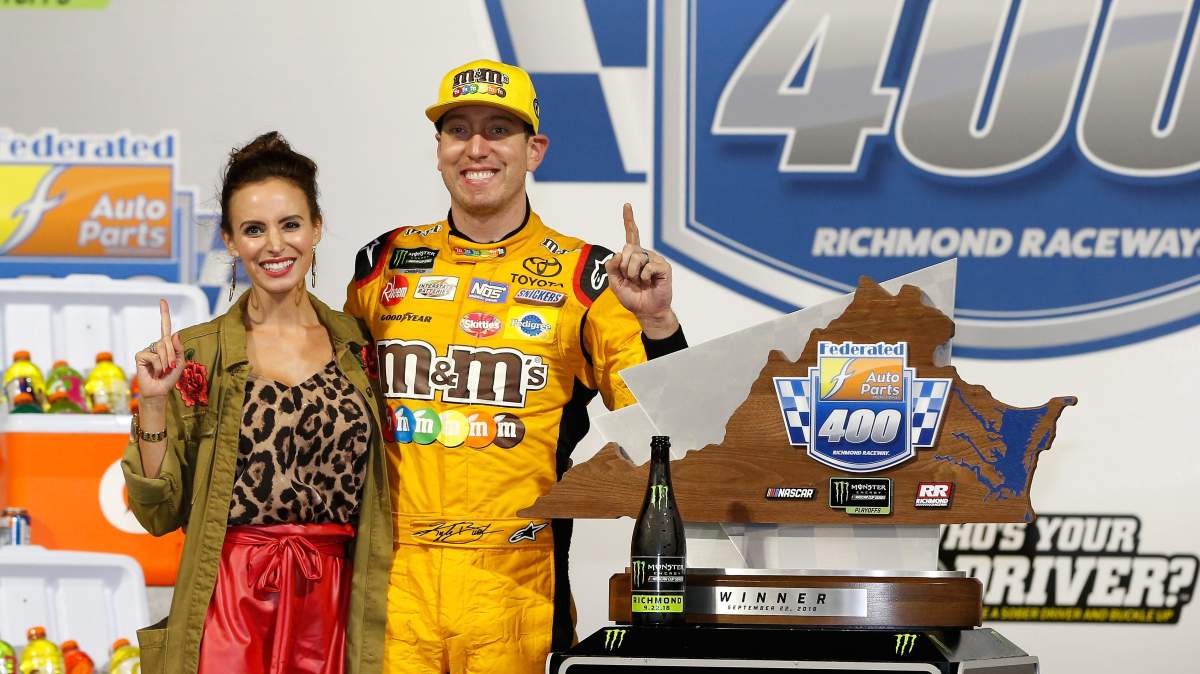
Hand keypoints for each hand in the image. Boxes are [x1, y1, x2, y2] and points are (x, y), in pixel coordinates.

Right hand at [134, 299, 184, 402]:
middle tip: (170, 368)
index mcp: (166, 345)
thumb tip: (175, 334)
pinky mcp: (140, 356)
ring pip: (161, 348)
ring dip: (166, 362)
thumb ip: (179, 349)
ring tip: (162, 371)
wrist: (159, 391)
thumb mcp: (180, 362)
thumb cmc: (169, 377)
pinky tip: (154, 372)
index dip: (164, 314)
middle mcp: (156, 345)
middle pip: (167, 341)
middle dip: (173, 356)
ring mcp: (147, 349)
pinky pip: (153, 356)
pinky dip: (157, 366)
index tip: (162, 301)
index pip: (165, 327)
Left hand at [603, 203, 678, 337]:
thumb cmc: (632, 297)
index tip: (627, 204)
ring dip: (633, 275)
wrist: (646, 311)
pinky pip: (648, 267)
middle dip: (624, 267)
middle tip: (631, 279)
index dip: (629, 219)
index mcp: (633, 255)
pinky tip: (649, 283)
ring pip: (636, 258)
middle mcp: (644, 254)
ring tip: (640, 283)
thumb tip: (617, 254)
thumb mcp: (615, 283)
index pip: (631, 234)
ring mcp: (655, 259)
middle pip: (627, 248)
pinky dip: (644, 278)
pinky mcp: (664, 266)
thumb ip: (611, 268)